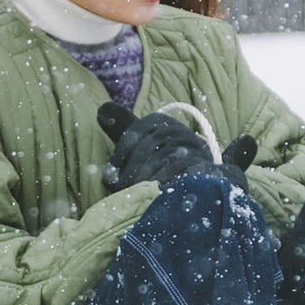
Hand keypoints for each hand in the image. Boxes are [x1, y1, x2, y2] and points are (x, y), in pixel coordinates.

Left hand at [103, 102, 219, 192]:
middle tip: (120, 191)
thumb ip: (122, 128)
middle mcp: (174, 127)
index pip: (133, 134)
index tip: (109, 178)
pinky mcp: (202, 160)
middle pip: (147, 147)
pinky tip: (154, 193)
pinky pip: (181, 170)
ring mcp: (190, 143)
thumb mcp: (142, 139)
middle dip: (130, 171)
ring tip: (134, 194)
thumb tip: (102, 110)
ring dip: (145, 179)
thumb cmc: (162, 154)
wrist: (200, 168)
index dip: (118, 157)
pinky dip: (165, 182)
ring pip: (162, 158)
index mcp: (157, 120)